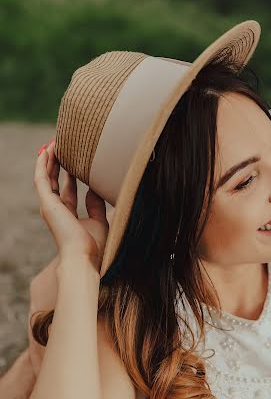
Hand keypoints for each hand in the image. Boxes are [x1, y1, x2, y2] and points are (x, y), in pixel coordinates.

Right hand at [34, 141, 107, 270]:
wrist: (84, 257)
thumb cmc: (94, 246)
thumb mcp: (99, 221)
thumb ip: (96, 205)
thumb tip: (94, 189)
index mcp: (67, 215)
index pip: (66, 190)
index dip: (69, 174)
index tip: (76, 160)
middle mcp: (55, 209)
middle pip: (53, 180)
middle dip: (58, 162)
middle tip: (64, 146)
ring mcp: (49, 206)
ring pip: (45, 176)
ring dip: (49, 158)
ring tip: (55, 141)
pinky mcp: (47, 203)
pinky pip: (41, 177)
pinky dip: (44, 163)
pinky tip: (48, 149)